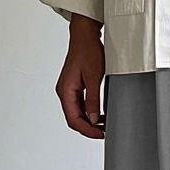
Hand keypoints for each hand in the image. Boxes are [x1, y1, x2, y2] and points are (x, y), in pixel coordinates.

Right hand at [55, 14, 105, 138]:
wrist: (85, 35)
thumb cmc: (87, 51)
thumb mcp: (93, 78)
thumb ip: (92, 100)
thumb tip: (92, 119)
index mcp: (65, 91)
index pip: (73, 120)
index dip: (87, 130)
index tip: (100, 134)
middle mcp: (65, 91)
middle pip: (74, 119)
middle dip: (89, 128)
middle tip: (104, 132)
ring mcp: (69, 90)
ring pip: (77, 113)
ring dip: (90, 121)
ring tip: (104, 125)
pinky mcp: (75, 87)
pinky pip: (80, 105)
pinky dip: (89, 112)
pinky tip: (100, 115)